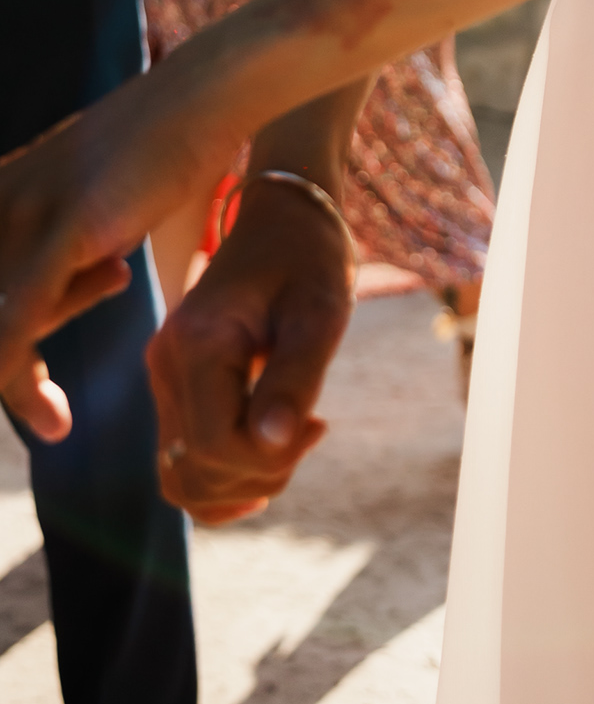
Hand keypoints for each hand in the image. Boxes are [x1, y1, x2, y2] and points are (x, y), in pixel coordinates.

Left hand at [0, 77, 208, 439]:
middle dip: (3, 366)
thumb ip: (54, 259)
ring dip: (11, 392)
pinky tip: (54, 414)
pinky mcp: (65, 228)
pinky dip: (22, 380)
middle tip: (38, 408)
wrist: (205, 96)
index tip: (13, 376)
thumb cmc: (155, 151)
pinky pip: (17, 324)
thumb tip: (41, 307)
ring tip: (52, 421)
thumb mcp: (86, 207)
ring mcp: (22, 212)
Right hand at [147, 182, 353, 520]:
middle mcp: (164, 364)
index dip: (269, 458)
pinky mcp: (173, 386)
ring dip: (239, 483)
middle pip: (192, 470)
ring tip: (291, 441)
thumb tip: (272, 446)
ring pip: (179, 478)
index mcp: (196, 342)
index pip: (214, 444)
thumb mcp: (321, 313)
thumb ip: (296, 378)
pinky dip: (220, 477)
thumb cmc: (309, 259)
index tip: (319, 425)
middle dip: (258, 474)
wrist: (284, 219)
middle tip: (310, 429)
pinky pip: (180, 460)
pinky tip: (266, 460)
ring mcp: (162, 377)